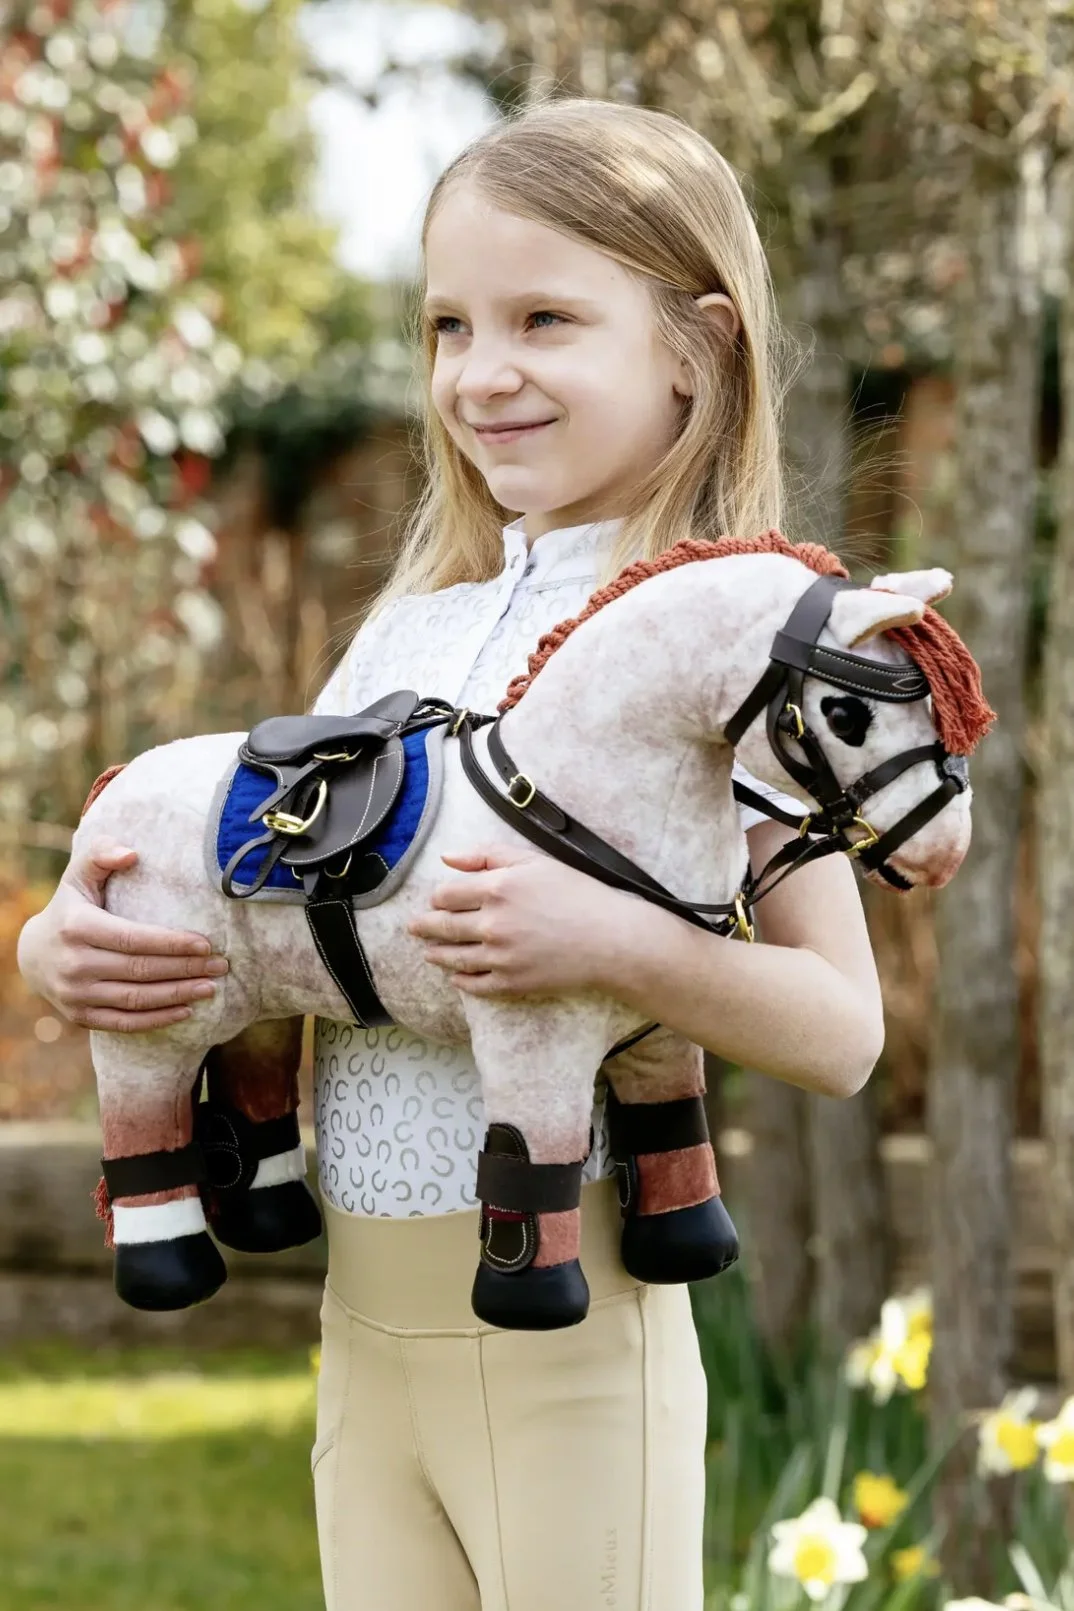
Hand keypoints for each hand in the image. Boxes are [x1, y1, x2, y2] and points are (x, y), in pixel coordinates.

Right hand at [16, 838, 228, 1031]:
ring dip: (178, 995)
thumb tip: (132, 854)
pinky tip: (186, 1011)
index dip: (172, 943)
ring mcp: (76, 994)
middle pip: (140, 970)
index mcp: (77, 927)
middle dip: (185, 969)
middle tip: (220, 966)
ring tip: (210, 987)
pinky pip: (124, 1023)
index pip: (133, 938)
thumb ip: (101, 855)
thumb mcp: (78, 876)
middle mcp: (74, 964)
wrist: (32, 955)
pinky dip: (157, 1020)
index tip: (206, 944)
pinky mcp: (81, 1016)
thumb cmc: (69, 908)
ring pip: (136, 999)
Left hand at [407, 843, 636, 996]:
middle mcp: (491, 924)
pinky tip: (457, 978)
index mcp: (496, 889)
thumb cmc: (578, 894)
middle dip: (423, 926)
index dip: (438, 897)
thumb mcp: (535, 862)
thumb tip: (447, 858)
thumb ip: (488, 855)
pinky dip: (461, 981)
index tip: (437, 900)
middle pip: (442, 926)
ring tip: (429, 953)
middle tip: (413, 927)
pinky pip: (474, 985)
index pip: (446, 894)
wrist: (610, 940)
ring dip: (436, 954)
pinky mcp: (511, 984)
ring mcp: (499, 957)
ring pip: (452, 958)